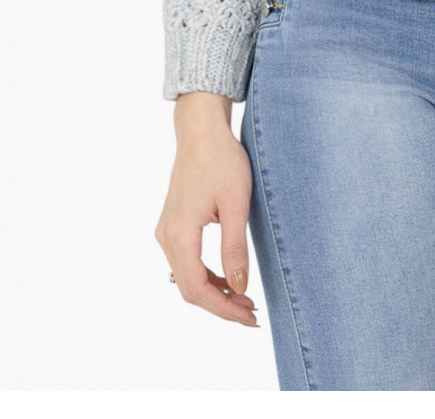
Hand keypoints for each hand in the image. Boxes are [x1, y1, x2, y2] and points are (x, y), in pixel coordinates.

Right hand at [155, 100, 258, 326]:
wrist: (202, 132)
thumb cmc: (222, 161)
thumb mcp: (236, 204)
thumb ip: (235, 247)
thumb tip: (238, 288)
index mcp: (180, 233)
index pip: (196, 288)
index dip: (223, 308)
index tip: (250, 316)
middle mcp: (167, 236)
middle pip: (189, 288)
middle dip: (220, 305)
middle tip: (252, 312)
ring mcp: (168, 231)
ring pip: (187, 276)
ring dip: (214, 292)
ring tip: (245, 298)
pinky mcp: (174, 225)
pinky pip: (187, 261)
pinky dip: (207, 275)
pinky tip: (229, 277)